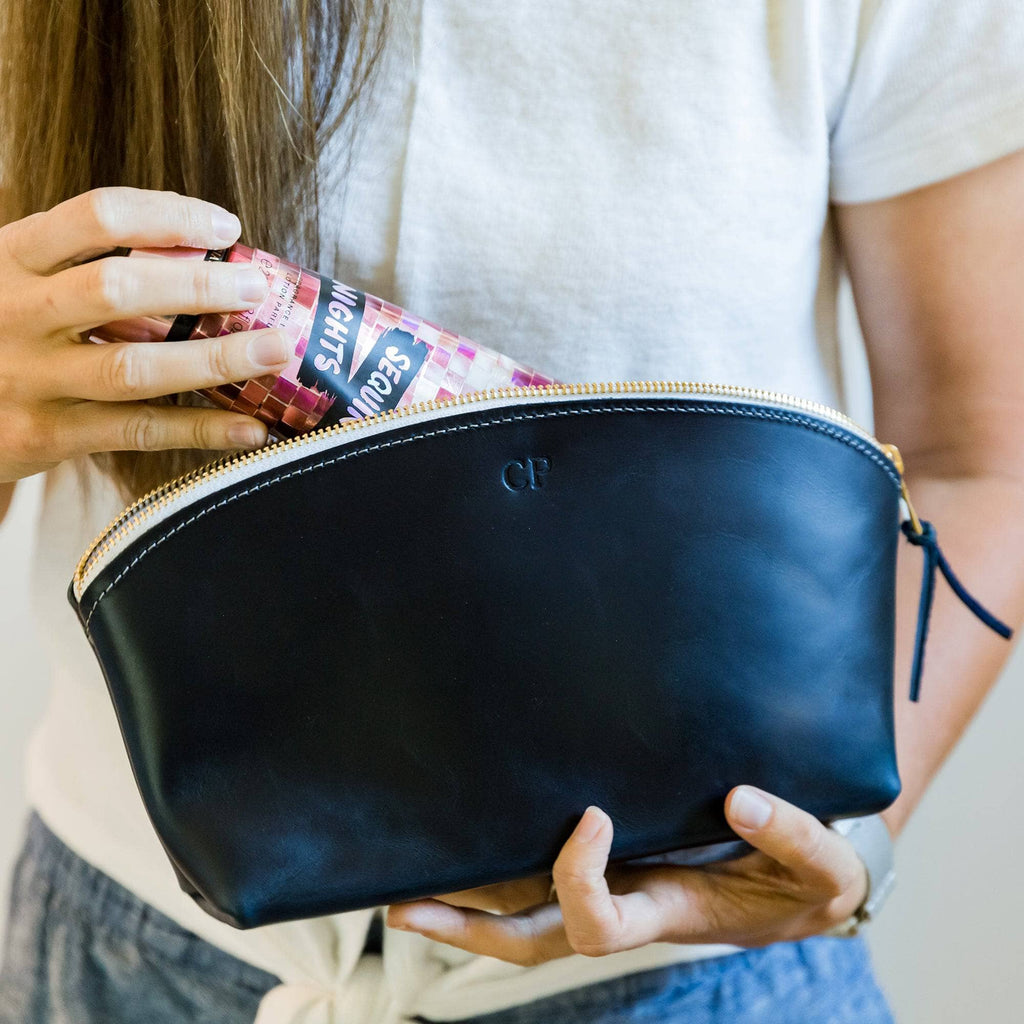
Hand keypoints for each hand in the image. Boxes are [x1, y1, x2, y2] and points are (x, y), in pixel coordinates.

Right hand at [0, 186, 292, 482]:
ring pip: (134, 368)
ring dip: (215, 360)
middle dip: (199, 286)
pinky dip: (199, 429)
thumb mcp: (19, 281)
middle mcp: (15, 312)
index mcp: (11, 257)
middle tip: (259, 288)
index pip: (97, 216)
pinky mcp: (44, 435)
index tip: (226, 228)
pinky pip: (136, 430)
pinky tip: (249, 426)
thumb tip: (203, 261)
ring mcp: (29, 377)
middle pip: (117, 288)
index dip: (170, 216)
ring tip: (275, 352)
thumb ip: (84, 266)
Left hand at [385, 786, 868, 965]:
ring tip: (401, 876)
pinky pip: (542, 876)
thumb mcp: (819, 866)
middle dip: (467, 929)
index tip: (591, 814)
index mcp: (666, 912)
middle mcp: (626, 907)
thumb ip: (792, 835)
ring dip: (465, 902)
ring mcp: (614, 887)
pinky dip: (498, 869)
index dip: (578, 878)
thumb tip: (739, 799)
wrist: (803, 879)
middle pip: (531, 937)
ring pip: (524, 912)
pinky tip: (461, 839)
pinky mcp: (616, 861)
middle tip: (402, 902)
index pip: (599, 923)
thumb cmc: (806, 878)